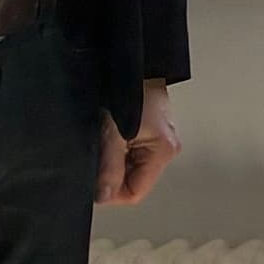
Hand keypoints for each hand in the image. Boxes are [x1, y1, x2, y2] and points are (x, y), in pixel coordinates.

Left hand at [97, 81, 181, 204]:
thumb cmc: (130, 92)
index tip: (96, 180)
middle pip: (133, 181)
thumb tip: (103, 197)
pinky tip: (113, 134)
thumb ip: (109, 168)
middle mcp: (167, 150)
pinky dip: (118, 149)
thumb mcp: (113, 135)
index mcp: (163, 152)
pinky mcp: (152, 134)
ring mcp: (160, 142)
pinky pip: (131, 154)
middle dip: (113, 172)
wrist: (135, 67)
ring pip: (130, 168)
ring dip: (114, 159)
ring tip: (108, 139)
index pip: (135, 192)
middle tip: (102, 151)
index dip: (112, 191)